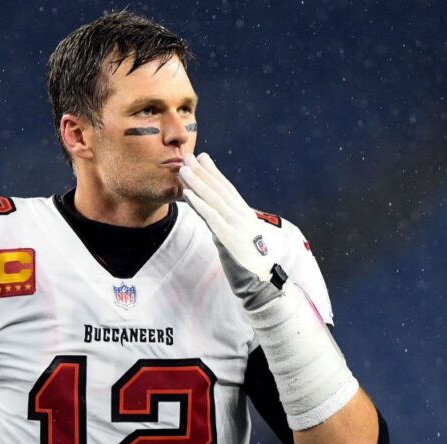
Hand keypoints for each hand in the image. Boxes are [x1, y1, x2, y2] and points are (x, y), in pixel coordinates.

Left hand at [179, 153, 283, 307]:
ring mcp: (236, 226)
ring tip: (184, 169)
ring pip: (214, 200)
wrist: (262, 284)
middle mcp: (242, 216)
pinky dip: (199, 204)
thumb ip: (229, 226)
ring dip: (197, 183)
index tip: (203, 157)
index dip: (214, 172)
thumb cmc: (250, 264)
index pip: (228, 189)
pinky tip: (188, 194)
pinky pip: (211, 218)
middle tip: (188, 156)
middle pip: (220, 189)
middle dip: (203, 172)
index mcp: (246, 215)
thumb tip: (218, 217)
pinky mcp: (229, 238)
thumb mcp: (240, 240)